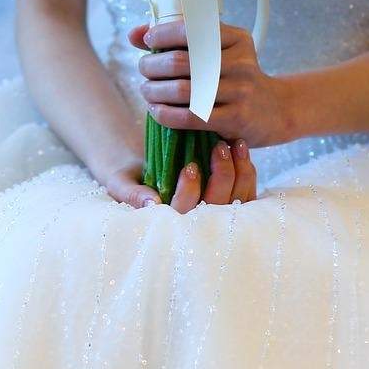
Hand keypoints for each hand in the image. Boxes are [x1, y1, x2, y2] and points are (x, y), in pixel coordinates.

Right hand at [89, 140, 255, 212]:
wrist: (140, 171)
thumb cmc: (128, 179)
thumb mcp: (120, 184)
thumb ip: (131, 194)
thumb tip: (152, 204)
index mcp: (169, 224)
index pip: (184, 212)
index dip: (189, 191)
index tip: (189, 166)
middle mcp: (195, 225)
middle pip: (218, 206)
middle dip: (223, 175)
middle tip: (219, 147)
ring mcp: (216, 216)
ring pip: (238, 200)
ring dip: (241, 172)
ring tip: (236, 143)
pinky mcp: (230, 203)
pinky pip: (247, 192)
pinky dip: (248, 171)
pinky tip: (241, 148)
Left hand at [129, 20, 296, 148]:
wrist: (275, 111)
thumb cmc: (236, 79)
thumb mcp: (218, 53)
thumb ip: (179, 40)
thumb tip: (134, 33)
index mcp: (236, 39)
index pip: (191, 28)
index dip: (162, 34)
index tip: (148, 43)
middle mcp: (241, 62)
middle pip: (181, 60)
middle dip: (152, 65)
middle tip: (143, 70)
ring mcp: (240, 91)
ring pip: (183, 90)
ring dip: (154, 91)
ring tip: (147, 92)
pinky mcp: (236, 119)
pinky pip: (190, 117)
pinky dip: (166, 114)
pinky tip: (157, 111)